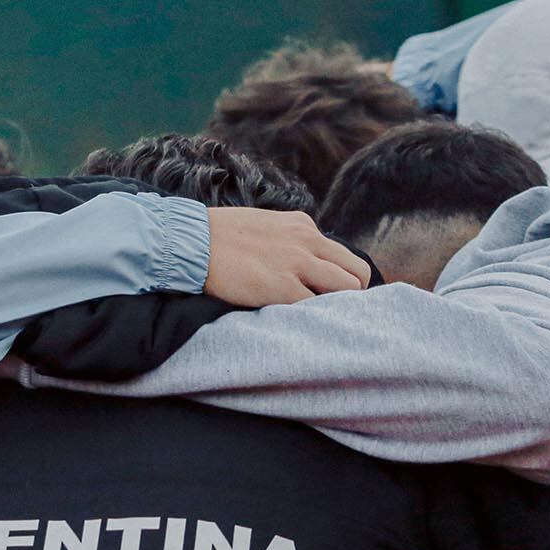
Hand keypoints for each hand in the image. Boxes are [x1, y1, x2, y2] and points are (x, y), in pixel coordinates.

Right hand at [204, 208, 370, 307]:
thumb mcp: (265, 225)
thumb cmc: (220, 237)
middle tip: (334, 312)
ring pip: (347, 289)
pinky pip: (318, 308)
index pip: (343, 255)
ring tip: (321, 321)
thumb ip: (290, 240)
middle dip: (352, 295)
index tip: (333, 294)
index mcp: (303, 225)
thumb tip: (304, 262)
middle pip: (356, 273)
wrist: (193, 242)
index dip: (343, 278)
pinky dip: (316, 318)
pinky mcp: (283, 288)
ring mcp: (297, 264)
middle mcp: (307, 241)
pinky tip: (304, 325)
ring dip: (339, 308)